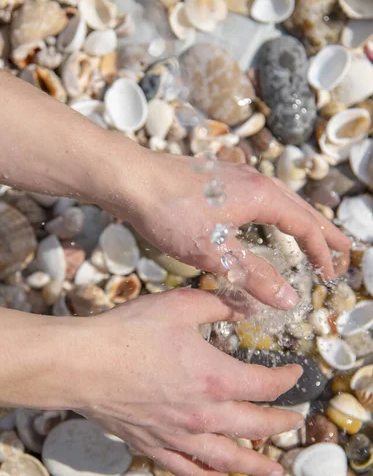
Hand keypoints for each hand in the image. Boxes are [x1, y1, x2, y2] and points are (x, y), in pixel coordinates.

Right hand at [60, 289, 303, 475]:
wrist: (83, 364)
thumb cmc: (130, 333)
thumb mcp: (179, 305)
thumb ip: (217, 305)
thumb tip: (243, 307)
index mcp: (217, 378)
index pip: (267, 385)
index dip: (288, 379)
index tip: (295, 372)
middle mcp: (205, 415)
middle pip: (257, 427)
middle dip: (282, 424)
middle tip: (294, 422)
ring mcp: (179, 435)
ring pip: (229, 459)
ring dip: (257, 463)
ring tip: (273, 469)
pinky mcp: (154, 444)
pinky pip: (188, 468)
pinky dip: (208, 473)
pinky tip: (216, 473)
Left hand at [126, 152, 350, 309]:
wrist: (131, 179)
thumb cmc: (171, 212)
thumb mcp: (215, 251)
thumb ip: (254, 275)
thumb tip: (290, 299)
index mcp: (262, 196)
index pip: (305, 227)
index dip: (321, 253)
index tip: (331, 275)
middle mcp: (255, 181)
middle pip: (300, 209)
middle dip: (323, 232)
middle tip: (343, 250)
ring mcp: (235, 176)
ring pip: (280, 201)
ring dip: (299, 221)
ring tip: (310, 236)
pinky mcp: (217, 179)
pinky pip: (259, 198)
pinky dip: (274, 214)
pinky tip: (261, 222)